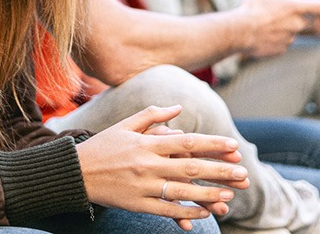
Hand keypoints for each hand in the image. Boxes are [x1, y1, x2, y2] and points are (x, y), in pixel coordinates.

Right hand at [76, 105, 248, 230]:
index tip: (233, 145)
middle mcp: (148, 164)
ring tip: (230, 195)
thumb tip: (178, 107)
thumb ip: (153, 114)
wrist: (77, 172)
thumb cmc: (104, 145)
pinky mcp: (138, 204)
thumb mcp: (126, 124)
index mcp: (147, 142)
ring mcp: (143, 186)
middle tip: (243, 174)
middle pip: (190, 167)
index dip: (211, 143)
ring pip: (183, 191)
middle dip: (220, 170)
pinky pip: (167, 209)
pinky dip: (187, 211)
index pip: (186, 141)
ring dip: (209, 194)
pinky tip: (204, 213)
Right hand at [237, 0, 319, 57]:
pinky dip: (274, 38)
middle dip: (298, 16)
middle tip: (280, 13)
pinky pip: (281, 42)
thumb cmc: (251, 8)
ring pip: (291, 32)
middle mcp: (298, 24)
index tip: (317, 4)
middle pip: (307, 20)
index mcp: (296, 7)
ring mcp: (291, 38)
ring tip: (263, 24)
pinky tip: (261, 34)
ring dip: (282, 28)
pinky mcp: (282, 49)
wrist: (240, 31)